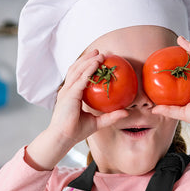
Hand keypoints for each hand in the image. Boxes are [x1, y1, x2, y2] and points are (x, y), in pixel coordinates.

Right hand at [26, 50, 128, 169]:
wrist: (63, 138)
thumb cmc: (76, 132)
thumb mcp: (97, 122)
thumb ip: (110, 117)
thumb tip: (126, 112)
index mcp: (70, 96)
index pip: (78, 77)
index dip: (87, 67)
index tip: (99, 61)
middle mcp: (67, 91)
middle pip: (76, 69)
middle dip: (87, 59)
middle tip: (100, 52)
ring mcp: (67, 91)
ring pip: (77, 70)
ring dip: (88, 60)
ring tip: (99, 54)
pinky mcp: (70, 94)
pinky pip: (81, 78)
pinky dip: (89, 69)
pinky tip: (97, 63)